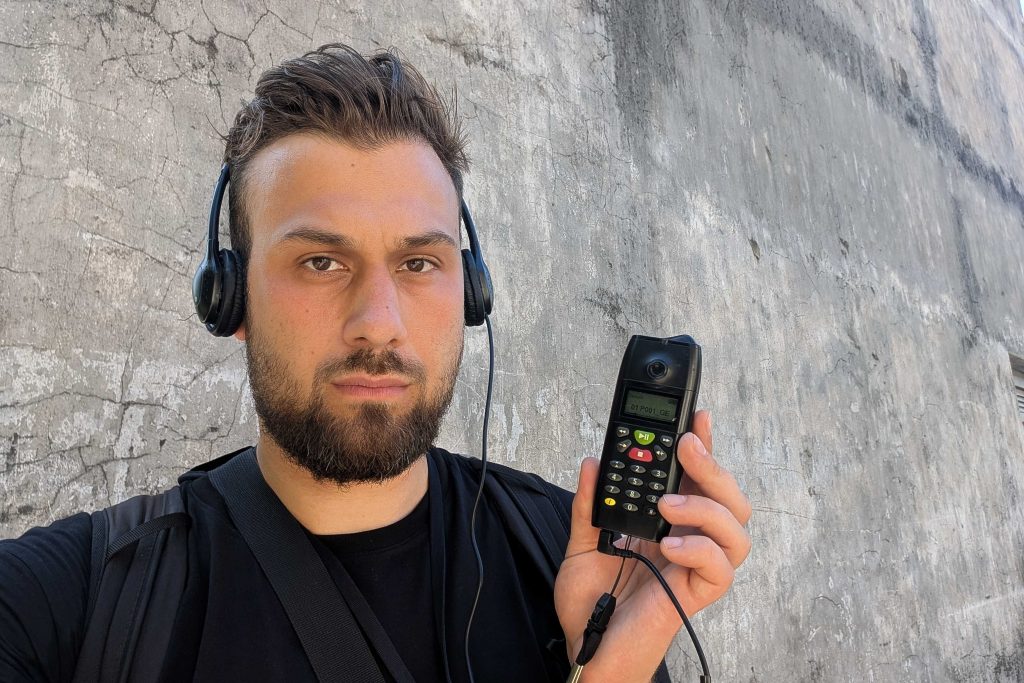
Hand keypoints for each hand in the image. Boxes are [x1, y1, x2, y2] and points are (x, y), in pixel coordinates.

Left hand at [554, 410, 750, 681]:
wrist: (588, 649)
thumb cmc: (591, 602)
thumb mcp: (581, 544)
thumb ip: (589, 506)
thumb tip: (592, 463)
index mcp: (668, 524)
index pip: (695, 479)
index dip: (704, 446)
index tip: (697, 415)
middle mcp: (689, 541)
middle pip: (727, 497)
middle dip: (711, 465)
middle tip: (686, 445)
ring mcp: (695, 568)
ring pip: (736, 529)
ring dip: (706, 506)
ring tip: (666, 504)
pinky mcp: (695, 594)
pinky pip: (721, 568)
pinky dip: (700, 548)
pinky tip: (671, 544)